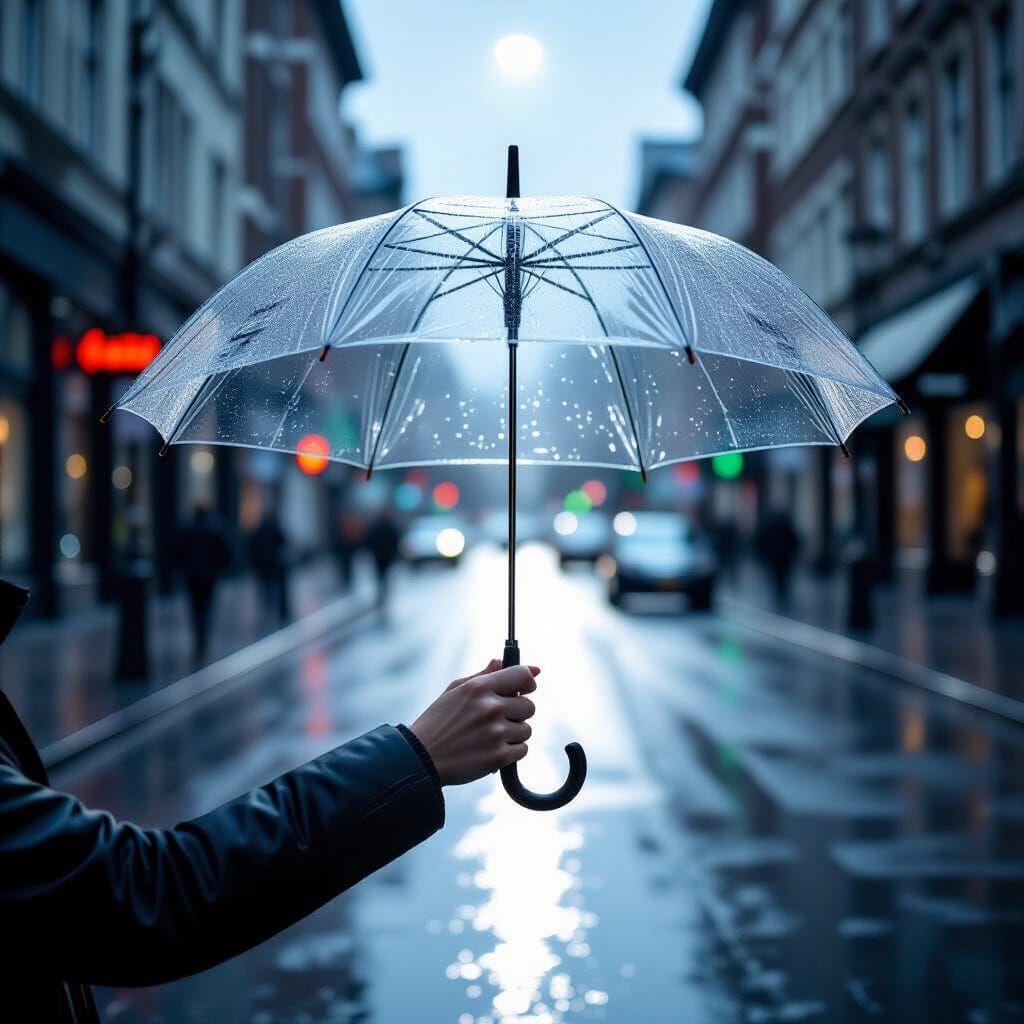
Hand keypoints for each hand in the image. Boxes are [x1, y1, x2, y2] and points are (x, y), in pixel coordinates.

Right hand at [410, 659, 539, 785]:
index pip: (521, 675)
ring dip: (514, 734)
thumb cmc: (437, 722)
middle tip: (499, 719)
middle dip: (518, 712)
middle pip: (529, 705)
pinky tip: (492, 750)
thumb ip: (484, 674)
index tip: (527, 687)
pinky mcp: (498, 756)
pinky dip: (511, 752)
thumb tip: (505, 661)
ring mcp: (495, 732)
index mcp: (479, 687)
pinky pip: (523, 750)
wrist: (420, 758)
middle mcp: (490, 708)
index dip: (528, 680)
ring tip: (491, 737)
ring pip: (526, 729)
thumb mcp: (455, 690)